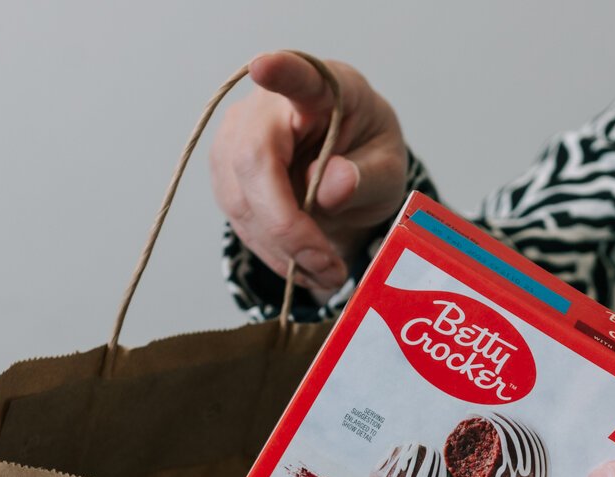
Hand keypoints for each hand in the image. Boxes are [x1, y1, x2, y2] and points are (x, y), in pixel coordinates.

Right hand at [210, 52, 408, 296]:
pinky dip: (273, 252)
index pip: (297, 76)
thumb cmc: (369, 157)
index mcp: (323, 90)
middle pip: (254, 160)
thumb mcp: (388, 170)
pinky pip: (240, 220)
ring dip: (282, 249)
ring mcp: (237, 137)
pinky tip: (303, 265)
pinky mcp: (226, 173)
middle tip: (329, 267)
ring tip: (326, 271)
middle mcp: (268, 106)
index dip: (280, 72)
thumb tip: (330, 185)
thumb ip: (367, 176)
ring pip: (241, 200)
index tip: (266, 67)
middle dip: (287, 225)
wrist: (349, 170)